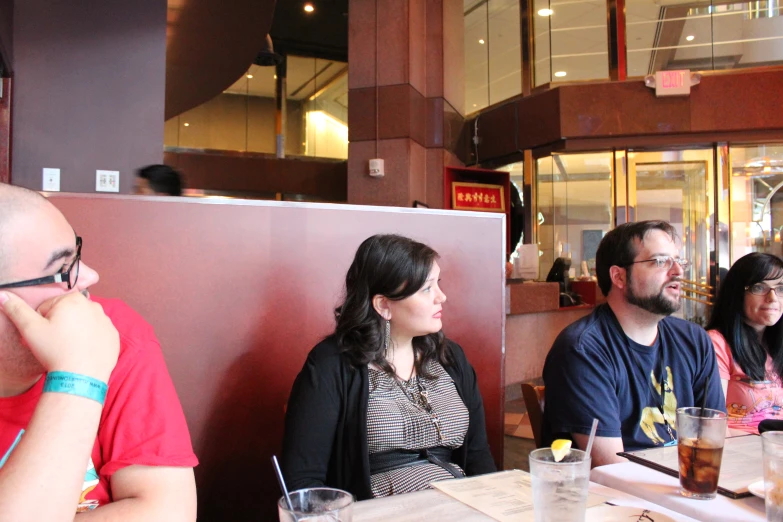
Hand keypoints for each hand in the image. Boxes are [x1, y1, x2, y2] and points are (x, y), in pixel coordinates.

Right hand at [0, 291, 119, 381]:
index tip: (43, 335)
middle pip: (67, 314)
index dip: (41, 322)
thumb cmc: (55, 350)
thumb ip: (17, 309)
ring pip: (83, 324)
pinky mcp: (114, 336)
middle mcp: (94, 306)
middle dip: (58, 325)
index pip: (49, 307)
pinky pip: (97, 335)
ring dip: (74, 332)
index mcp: (73, 299)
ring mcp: (107, 321)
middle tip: (54, 343)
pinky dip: (90, 341)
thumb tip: (3, 294)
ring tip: (68, 348)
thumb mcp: (30, 329)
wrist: (81, 376)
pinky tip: (82, 352)